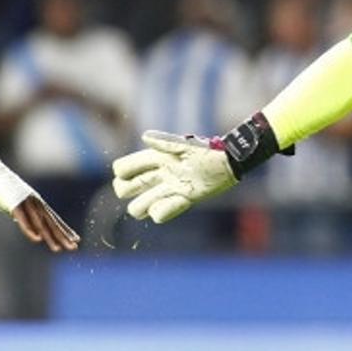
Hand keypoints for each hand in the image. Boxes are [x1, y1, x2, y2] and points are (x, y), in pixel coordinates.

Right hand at [11, 196, 79, 251]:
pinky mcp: (15, 205)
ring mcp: (27, 204)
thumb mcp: (22, 205)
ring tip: (57, 249)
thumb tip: (34, 227)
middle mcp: (37, 204)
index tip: (77, 239)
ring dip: (49, 237)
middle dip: (63, 237)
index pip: (56, 220)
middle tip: (74, 248)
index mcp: (40, 204)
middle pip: (52, 224)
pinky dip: (31, 230)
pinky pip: (24, 220)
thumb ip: (28, 216)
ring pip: (40, 224)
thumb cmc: (7, 191)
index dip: (66, 230)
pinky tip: (38, 240)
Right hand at [112, 131, 237, 222]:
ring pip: (139, 206)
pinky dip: (164, 210)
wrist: (228, 164)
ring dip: (144, 206)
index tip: (131, 173)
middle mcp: (158, 175)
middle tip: (145, 187)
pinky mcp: (180, 200)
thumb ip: (165, 142)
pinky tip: (181, 201)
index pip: (123, 168)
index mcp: (155, 159)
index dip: (123, 171)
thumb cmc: (207, 151)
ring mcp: (167, 189)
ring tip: (161, 198)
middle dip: (127, 191)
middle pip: (124, 189)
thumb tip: (144, 137)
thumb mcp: (186, 146)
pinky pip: (160, 213)